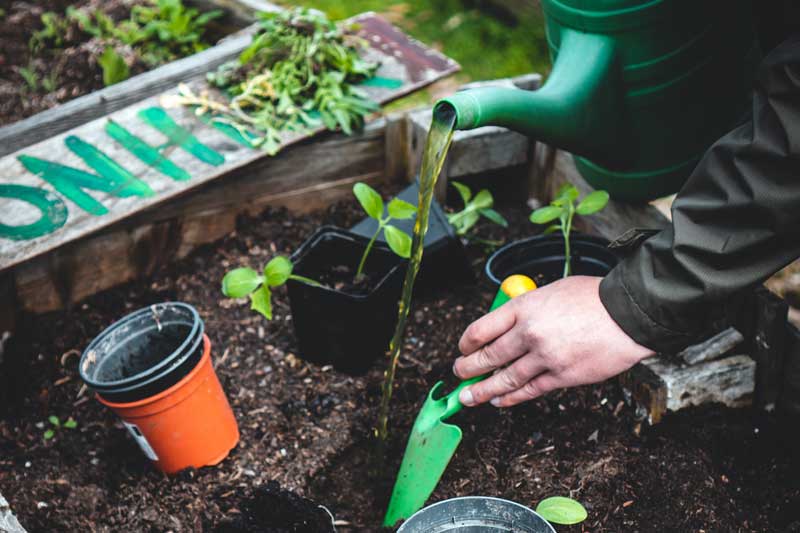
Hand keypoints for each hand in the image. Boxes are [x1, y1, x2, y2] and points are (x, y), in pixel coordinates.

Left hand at [453, 276, 653, 406]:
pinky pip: (529, 391)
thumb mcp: (550, 291)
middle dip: (467, 369)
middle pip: (488, 356)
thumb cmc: (593, 298)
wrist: (628, 314)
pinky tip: (499, 400)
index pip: (481, 329)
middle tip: (458, 374)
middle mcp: (529, 333)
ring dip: (482, 391)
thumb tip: (507, 325)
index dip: (466, 343)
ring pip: (504, 379)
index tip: (462, 349)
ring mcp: (545, 357)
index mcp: (524, 307)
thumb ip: (527, 308)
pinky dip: (511, 398)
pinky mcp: (562, 376)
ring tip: (468, 397)